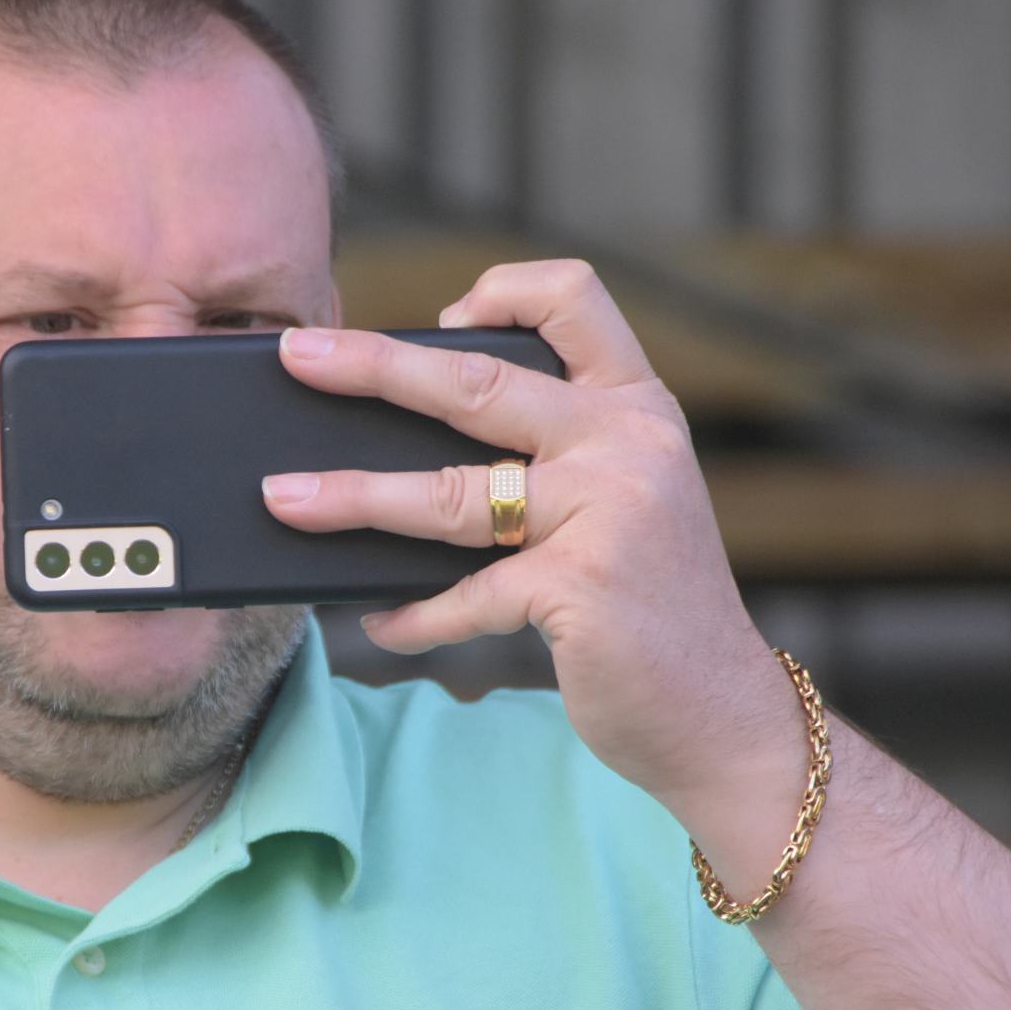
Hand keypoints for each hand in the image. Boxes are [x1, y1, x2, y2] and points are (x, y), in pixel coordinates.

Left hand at [263, 259, 795, 805]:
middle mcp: (628, 443)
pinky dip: (413, 614)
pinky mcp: (581, 587)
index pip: (574, 298)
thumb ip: (550, 460)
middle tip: (296, 357)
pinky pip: (465, 595)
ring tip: (285, 497)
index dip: (500, 293)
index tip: (442, 320)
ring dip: (355, 496)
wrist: (724, 716)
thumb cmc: (650, 608)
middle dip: (373, 365)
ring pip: (451, 493)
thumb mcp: (623, 504)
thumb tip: (402, 450)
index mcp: (638, 408)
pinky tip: (377, 622)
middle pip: (477, 383)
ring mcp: (607, 513)